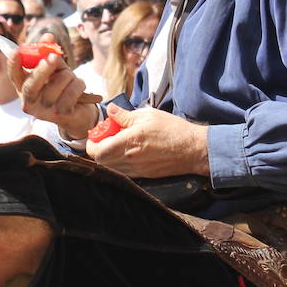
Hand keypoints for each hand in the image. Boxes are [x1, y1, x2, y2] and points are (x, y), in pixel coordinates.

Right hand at [14, 44, 99, 139]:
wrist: (78, 112)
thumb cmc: (62, 87)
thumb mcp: (55, 70)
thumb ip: (49, 53)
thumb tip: (48, 37)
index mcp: (24, 88)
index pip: (15, 76)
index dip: (13, 64)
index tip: (15, 52)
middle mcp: (30, 103)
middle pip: (31, 85)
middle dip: (43, 69)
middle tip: (53, 57)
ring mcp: (44, 112)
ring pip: (57, 85)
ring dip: (70, 75)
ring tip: (72, 78)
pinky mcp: (59, 116)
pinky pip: (70, 94)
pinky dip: (79, 85)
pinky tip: (79, 88)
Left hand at [87, 105, 208, 178]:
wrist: (194, 150)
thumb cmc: (173, 129)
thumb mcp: (148, 115)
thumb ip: (125, 115)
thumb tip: (110, 110)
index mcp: (130, 141)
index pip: (98, 151)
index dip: (92, 143)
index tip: (97, 134)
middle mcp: (130, 159)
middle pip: (101, 161)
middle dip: (98, 149)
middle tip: (105, 138)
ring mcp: (137, 170)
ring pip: (111, 168)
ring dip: (108, 157)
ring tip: (118, 144)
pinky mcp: (143, 176)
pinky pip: (123, 172)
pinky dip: (119, 163)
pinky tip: (128, 152)